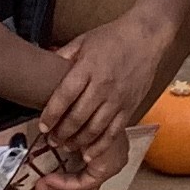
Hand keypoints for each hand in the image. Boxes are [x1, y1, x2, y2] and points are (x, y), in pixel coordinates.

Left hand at [32, 20, 158, 175]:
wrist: (146, 36)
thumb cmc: (112, 37)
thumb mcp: (83, 41)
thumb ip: (63, 56)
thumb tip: (45, 69)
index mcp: (87, 68)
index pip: (64, 95)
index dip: (51, 114)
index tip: (42, 125)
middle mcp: (102, 85)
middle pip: (78, 117)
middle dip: (61, 133)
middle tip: (52, 140)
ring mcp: (118, 99)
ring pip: (94, 128)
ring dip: (77, 142)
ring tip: (66, 146)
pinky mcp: (130, 107)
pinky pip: (114, 132)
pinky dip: (100, 146)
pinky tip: (89, 153)